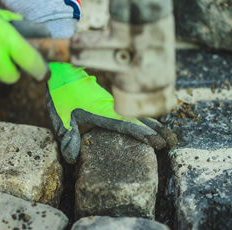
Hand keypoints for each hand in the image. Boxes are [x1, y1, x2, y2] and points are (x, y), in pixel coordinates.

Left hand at [46, 63, 176, 163]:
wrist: (62, 70)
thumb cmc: (61, 93)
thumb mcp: (60, 115)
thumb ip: (67, 136)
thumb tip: (71, 158)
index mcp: (100, 110)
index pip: (126, 124)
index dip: (143, 134)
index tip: (158, 142)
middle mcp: (111, 106)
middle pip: (138, 119)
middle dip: (155, 131)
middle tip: (171, 142)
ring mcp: (112, 102)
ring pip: (137, 113)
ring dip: (153, 124)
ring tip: (168, 135)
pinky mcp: (111, 101)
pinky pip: (131, 110)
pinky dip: (144, 117)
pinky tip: (152, 123)